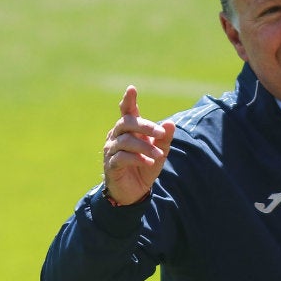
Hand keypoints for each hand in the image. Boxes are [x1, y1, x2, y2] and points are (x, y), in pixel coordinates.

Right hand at [102, 86, 175, 204]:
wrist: (135, 192)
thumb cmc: (146, 166)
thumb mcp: (159, 152)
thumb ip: (164, 139)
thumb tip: (170, 123)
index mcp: (129, 130)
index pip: (127, 111)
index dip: (128, 100)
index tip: (132, 89)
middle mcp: (117, 136)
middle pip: (126, 123)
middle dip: (145, 126)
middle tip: (161, 134)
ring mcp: (112, 150)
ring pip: (126, 141)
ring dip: (145, 147)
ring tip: (158, 156)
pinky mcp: (111, 165)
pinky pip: (121, 157)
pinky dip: (137, 159)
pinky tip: (148, 163)